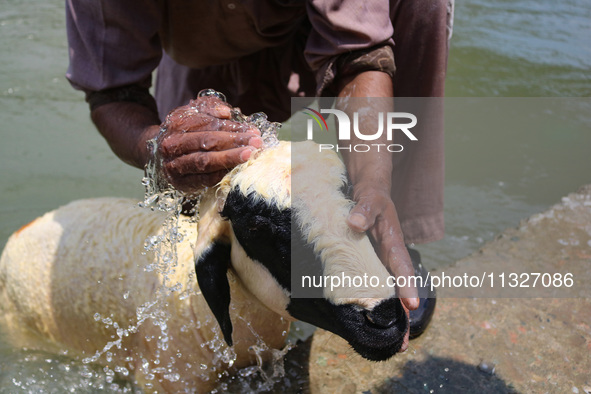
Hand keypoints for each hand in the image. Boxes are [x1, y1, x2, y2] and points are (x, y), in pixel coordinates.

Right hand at [156, 96, 262, 192]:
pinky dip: (222, 174)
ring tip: (250, 155)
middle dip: (234, 142)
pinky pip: (204, 179)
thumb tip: (225, 112)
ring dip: (230, 159)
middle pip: (207, 142)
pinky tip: (237, 170)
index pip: (208, 124)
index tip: (252, 130)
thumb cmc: (184, 130)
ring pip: (205, 162)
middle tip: (256, 143)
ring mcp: (175, 165)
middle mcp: (172, 145)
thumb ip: (209, 107)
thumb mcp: (193, 112)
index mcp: (177, 123)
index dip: (231, 127)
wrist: (158, 154)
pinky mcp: (181, 183)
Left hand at [346, 184, 418, 351]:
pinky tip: (371, 324)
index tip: (412, 305)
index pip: (402, 267)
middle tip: (402, 343)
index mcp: (394, 244)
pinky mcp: (370, 267)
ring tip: (395, 345)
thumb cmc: (372, 198)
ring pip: (388, 294)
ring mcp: (381, 265)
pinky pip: (373, 288)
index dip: (407, 286)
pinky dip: (375, 305)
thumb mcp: (370, 199)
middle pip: (400, 290)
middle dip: (403, 316)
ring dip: (392, 317)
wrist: (369, 194)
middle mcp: (390, 259)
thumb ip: (365, 210)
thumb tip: (355, 223)